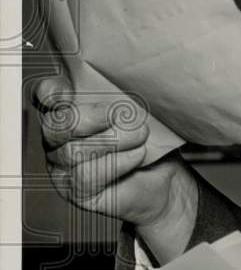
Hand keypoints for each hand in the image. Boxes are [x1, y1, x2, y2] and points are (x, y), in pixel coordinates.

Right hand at [33, 75, 197, 261]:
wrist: (166, 177)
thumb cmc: (148, 138)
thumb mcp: (138, 110)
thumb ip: (122, 95)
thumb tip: (126, 79)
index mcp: (67, 111)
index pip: (46, 96)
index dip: (53, 92)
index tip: (73, 92)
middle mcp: (58, 139)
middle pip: (55, 126)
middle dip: (90, 118)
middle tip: (121, 115)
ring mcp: (63, 167)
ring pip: (73, 152)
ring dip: (112, 141)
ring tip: (141, 135)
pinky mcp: (77, 191)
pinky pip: (86, 176)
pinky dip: (117, 163)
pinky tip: (138, 155)